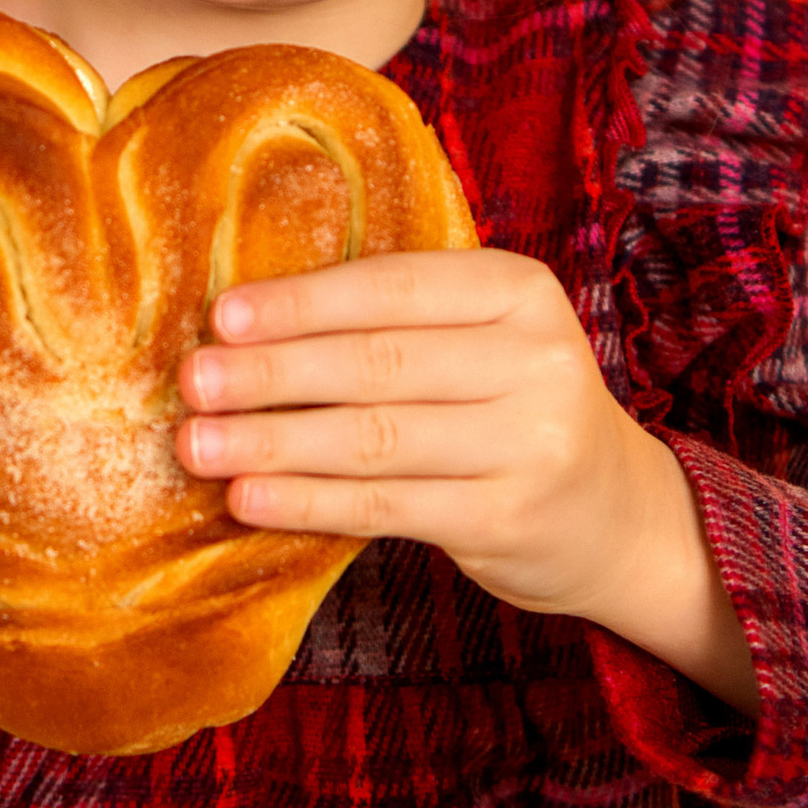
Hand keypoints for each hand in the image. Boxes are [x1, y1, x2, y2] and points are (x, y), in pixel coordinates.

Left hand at [174, 249, 757, 712]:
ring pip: (375, 438)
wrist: (613, 513)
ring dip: (274, 442)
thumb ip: (396, 323)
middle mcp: (535, 358)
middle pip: (377, 362)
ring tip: (198, 445)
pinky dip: (308, 502)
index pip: (394, 288)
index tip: (223, 316)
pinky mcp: (507, 518)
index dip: (303, 303)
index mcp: (519, 290)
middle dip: (272, 373)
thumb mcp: (485, 340)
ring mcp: (528, 443)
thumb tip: (246, 323)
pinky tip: (249, 500)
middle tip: (193, 381)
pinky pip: (386, 506)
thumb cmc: (512, 410)